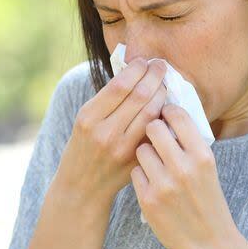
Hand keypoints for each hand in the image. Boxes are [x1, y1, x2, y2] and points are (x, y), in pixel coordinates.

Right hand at [56, 57, 167, 206]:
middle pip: (139, 96)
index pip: (120, 85)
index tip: (144, 61)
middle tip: (161, 66)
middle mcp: (104, 132)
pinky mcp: (135, 160)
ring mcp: (121, 148)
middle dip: (154, 76)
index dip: (137, 69)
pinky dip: (162, 116)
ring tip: (164, 83)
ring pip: (151, 113)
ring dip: (162, 94)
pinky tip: (166, 106)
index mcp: (88, 117)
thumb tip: (134, 72)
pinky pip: (154, 132)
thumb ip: (107, 100)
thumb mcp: (85, 120)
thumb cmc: (83, 147)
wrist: (81, 187)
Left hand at [130, 104, 238, 248]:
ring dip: (145, 154)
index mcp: (202, 156)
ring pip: (140, 150)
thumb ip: (189, 144)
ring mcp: (163, 185)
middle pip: (152, 128)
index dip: (168, 111)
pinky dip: (141, 176)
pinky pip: (135, 172)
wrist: (210, 243)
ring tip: (155, 165)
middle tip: (154, 136)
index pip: (178, 116)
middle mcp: (183, 168)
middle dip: (151, 129)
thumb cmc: (208, 201)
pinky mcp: (147, 199)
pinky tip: (152, 184)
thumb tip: (167, 115)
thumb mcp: (208, 169)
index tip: (164, 113)